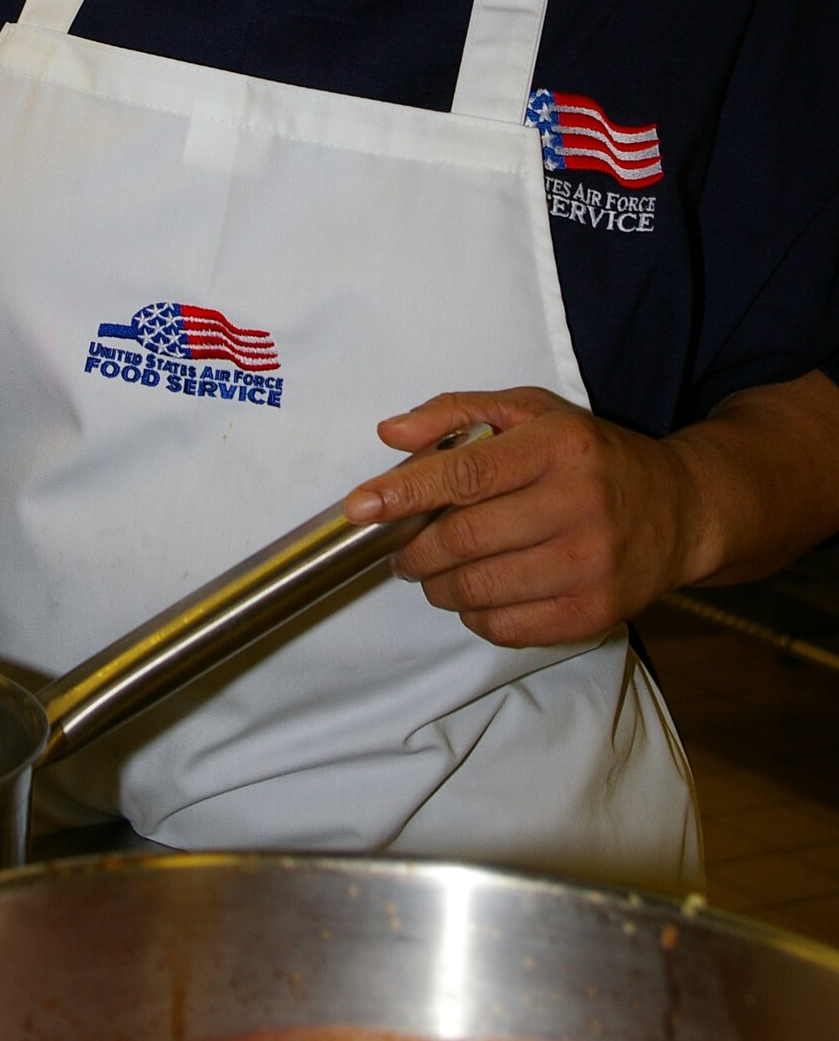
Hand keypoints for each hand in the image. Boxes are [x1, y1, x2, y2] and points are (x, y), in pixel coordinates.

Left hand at [343, 388, 698, 648]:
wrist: (680, 510)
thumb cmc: (592, 455)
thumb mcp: (532, 412)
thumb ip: (457, 412)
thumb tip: (391, 433)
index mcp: (558, 447)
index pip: (465, 474)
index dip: (405, 493)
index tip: (361, 506)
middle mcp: (578, 505)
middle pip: (463, 540)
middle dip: (414, 549)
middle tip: (403, 548)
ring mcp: (590, 566)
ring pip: (477, 590)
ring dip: (437, 585)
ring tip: (435, 571)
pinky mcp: (594, 614)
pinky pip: (505, 628)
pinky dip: (473, 614)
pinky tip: (477, 593)